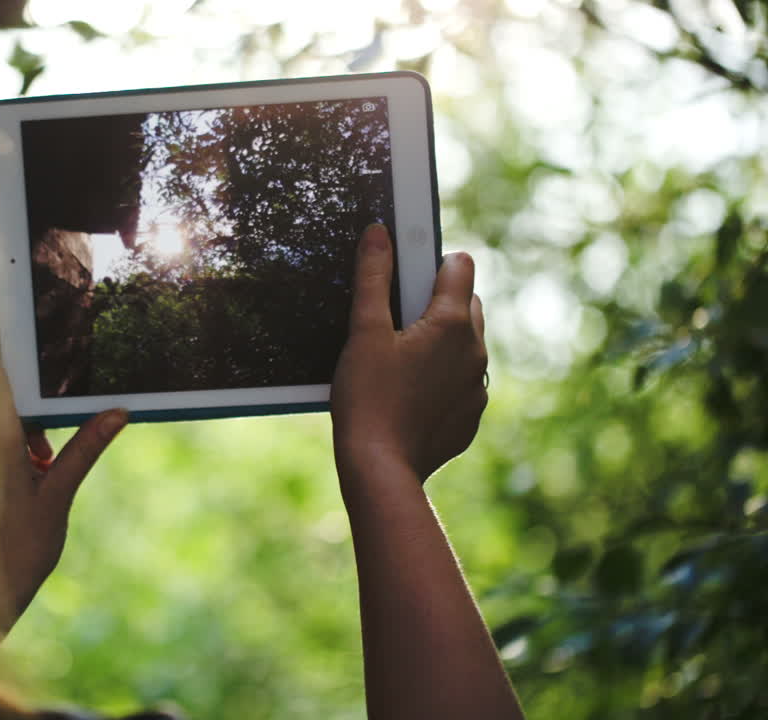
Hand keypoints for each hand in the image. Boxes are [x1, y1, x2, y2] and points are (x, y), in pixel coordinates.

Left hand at [0, 311, 125, 660]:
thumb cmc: (13, 553)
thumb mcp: (57, 499)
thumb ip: (85, 449)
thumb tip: (119, 411)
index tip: (14, 290)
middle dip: (15, 339)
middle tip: (47, 310)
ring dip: (25, 382)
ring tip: (57, 362)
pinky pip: (3, 422)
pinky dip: (27, 415)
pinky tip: (50, 433)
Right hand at [331, 224, 487, 484]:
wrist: (380, 468)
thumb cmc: (367, 398)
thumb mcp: (364, 332)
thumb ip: (373, 278)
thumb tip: (379, 234)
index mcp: (453, 324)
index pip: (459, 266)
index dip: (431, 263)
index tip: (405, 276)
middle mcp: (476, 352)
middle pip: (466, 305)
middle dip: (436, 304)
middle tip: (395, 324)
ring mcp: (478, 387)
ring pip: (465, 347)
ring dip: (441, 344)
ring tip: (398, 363)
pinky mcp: (471, 417)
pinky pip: (461, 384)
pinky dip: (441, 380)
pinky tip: (407, 395)